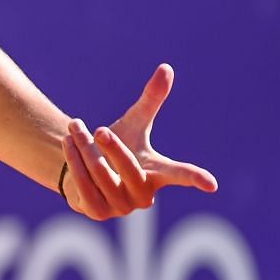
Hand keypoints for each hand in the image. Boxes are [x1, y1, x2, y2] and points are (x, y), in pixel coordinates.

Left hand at [62, 64, 216, 219]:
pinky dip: (75, 161)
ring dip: (85, 148)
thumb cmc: (118, 146)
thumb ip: (151, 100)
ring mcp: (121, 208)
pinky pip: (85, 185)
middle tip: (100, 129)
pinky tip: (67, 143)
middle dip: (113, 148)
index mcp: (157, 174)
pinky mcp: (97, 212)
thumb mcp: (134, 124)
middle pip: (131, 170)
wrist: (85, 170)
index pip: (179, 175)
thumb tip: (166, 67)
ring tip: (74, 127)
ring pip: (103, 175)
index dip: (194, 178)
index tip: (211, 184)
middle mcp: (143, 196)